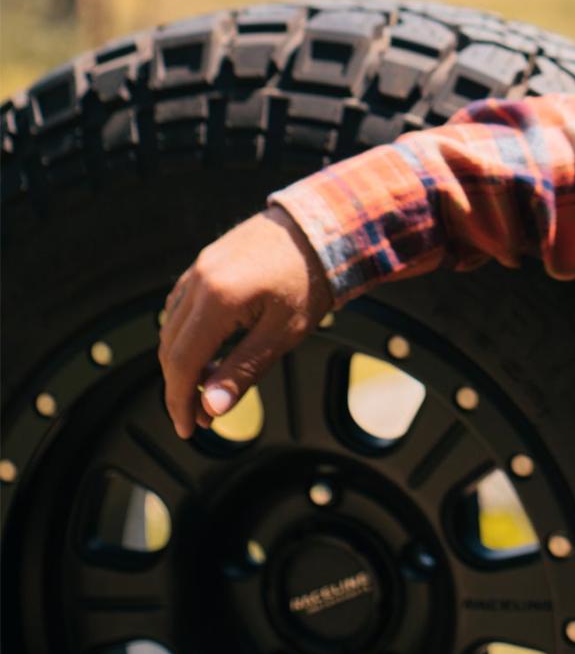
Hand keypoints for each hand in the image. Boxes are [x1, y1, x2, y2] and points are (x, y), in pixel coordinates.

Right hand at [158, 205, 334, 438]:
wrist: (324, 223)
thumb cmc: (312, 276)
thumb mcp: (285, 332)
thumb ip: (244, 369)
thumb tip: (211, 409)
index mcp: (218, 298)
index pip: (181, 363)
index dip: (180, 402)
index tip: (189, 429)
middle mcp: (200, 279)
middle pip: (170, 347)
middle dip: (181, 386)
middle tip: (203, 414)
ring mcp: (200, 266)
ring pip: (172, 326)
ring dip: (182, 360)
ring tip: (210, 383)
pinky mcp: (206, 260)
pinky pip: (182, 304)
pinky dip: (186, 332)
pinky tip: (208, 347)